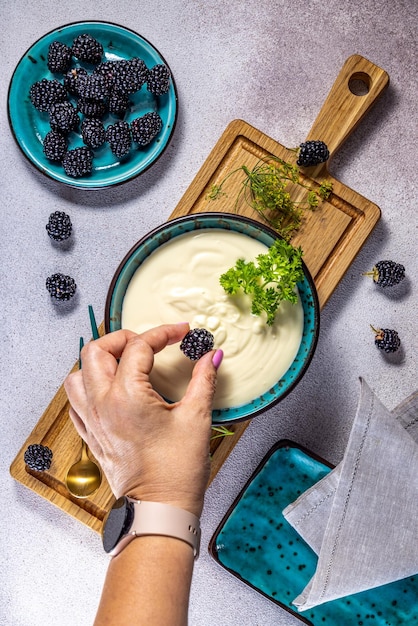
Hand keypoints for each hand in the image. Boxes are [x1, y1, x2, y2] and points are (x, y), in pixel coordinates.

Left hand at [64, 323, 222, 516]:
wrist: (159, 509)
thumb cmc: (177, 471)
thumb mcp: (196, 418)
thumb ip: (203, 380)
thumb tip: (212, 356)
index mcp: (127, 396)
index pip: (140, 346)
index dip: (163, 333)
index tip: (182, 333)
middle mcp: (102, 405)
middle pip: (96, 350)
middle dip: (122, 338)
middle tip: (147, 342)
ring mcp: (93, 421)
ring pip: (77, 375)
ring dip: (99, 361)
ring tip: (124, 362)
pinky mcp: (92, 436)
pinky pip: (76, 402)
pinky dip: (89, 387)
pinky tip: (110, 389)